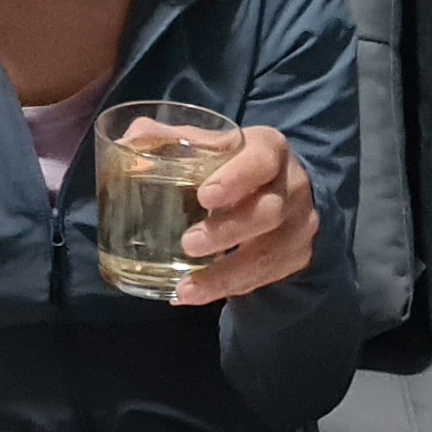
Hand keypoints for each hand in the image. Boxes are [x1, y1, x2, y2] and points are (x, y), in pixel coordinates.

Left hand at [167, 125, 318, 304]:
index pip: (261, 160)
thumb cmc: (235, 163)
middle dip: (227, 231)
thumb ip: (173, 140)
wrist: (283, 188)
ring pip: (267, 255)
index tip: (205, 196)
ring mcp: (298, 225)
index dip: (236, 178)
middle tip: (188, 243)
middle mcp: (291, 187)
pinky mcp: (295, 256)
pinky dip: (227, 289)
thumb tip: (133, 136)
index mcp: (270, 149)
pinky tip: (193, 295)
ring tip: (185, 289)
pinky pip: (264, 278)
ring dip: (224, 276)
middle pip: (268, 212)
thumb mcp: (212, 144)